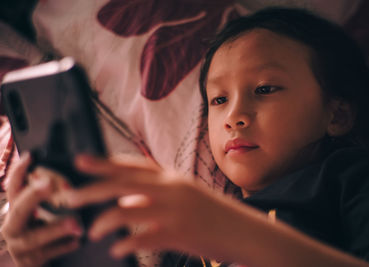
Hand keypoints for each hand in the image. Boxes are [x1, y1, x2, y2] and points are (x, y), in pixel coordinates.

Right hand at [1, 154, 82, 266]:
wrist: (35, 262)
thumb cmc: (45, 232)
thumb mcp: (44, 213)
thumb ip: (51, 197)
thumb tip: (69, 178)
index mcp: (16, 211)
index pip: (13, 187)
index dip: (20, 172)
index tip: (31, 155)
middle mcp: (12, 227)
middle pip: (19, 210)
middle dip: (33, 196)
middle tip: (49, 183)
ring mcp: (19, 247)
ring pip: (34, 237)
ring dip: (55, 228)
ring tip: (75, 223)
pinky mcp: (30, 263)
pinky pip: (47, 254)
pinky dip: (63, 246)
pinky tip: (77, 241)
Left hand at [65, 155, 246, 259]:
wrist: (243, 230)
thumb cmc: (212, 212)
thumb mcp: (185, 194)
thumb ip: (155, 193)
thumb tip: (124, 198)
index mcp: (171, 177)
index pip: (132, 165)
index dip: (104, 162)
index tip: (80, 161)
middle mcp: (170, 188)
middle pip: (122, 183)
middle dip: (91, 188)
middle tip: (69, 196)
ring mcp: (174, 210)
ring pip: (126, 210)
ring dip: (103, 221)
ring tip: (92, 231)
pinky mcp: (178, 233)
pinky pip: (142, 238)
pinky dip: (125, 244)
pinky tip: (117, 249)